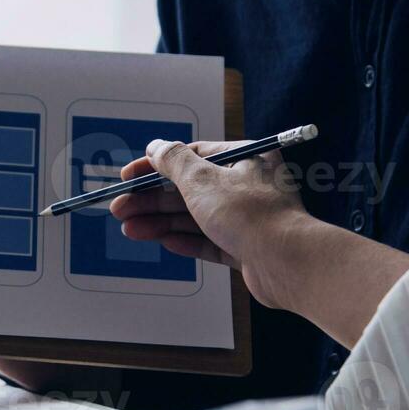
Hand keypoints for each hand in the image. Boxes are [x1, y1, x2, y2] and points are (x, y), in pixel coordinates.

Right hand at [109, 139, 316, 310]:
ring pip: (196, 216)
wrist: (288, 262)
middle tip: (120, 209)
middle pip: (189, 189)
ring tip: (130, 230)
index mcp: (245, 158)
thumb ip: (174, 162)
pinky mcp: (247, 247)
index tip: (127, 178)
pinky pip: (210, 240)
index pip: (191, 156)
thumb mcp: (202, 180)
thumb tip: (156, 146)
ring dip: (161, 222)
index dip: (155, 167)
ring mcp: (248, 218)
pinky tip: (163, 241)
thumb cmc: (250, 214)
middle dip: (152, 200)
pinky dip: (186, 240)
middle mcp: (248, 185)